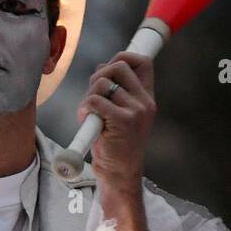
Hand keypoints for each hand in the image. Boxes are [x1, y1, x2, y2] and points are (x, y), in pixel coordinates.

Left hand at [77, 50, 156, 188]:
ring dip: (88, 96)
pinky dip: (84, 108)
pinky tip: (86, 120)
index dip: (123, 56)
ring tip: (88, 114)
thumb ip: (115, 93)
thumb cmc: (115, 146)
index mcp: (146, 98)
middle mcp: (145, 102)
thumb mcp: (120, 116)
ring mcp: (136, 110)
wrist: (119, 174)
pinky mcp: (122, 120)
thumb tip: (102, 68)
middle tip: (92, 96)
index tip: (108, 68)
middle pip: (118, 65)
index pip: (143, 61)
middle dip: (98, 76)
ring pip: (102, 83)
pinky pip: (95, 99)